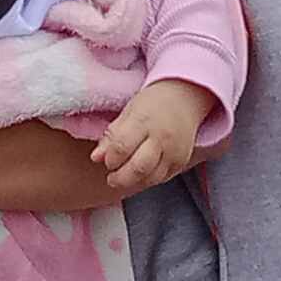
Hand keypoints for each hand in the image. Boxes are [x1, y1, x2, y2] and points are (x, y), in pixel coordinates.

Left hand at [91, 79, 213, 192]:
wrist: (185, 98)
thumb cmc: (152, 104)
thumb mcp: (128, 112)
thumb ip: (111, 135)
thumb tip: (95, 157)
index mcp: (143, 120)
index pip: (122, 147)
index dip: (110, 159)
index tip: (106, 160)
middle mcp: (161, 137)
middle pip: (138, 168)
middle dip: (120, 178)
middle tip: (111, 178)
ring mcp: (174, 151)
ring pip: (150, 178)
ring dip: (134, 182)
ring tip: (124, 177)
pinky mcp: (182, 161)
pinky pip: (162, 178)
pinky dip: (148, 180)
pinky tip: (140, 175)